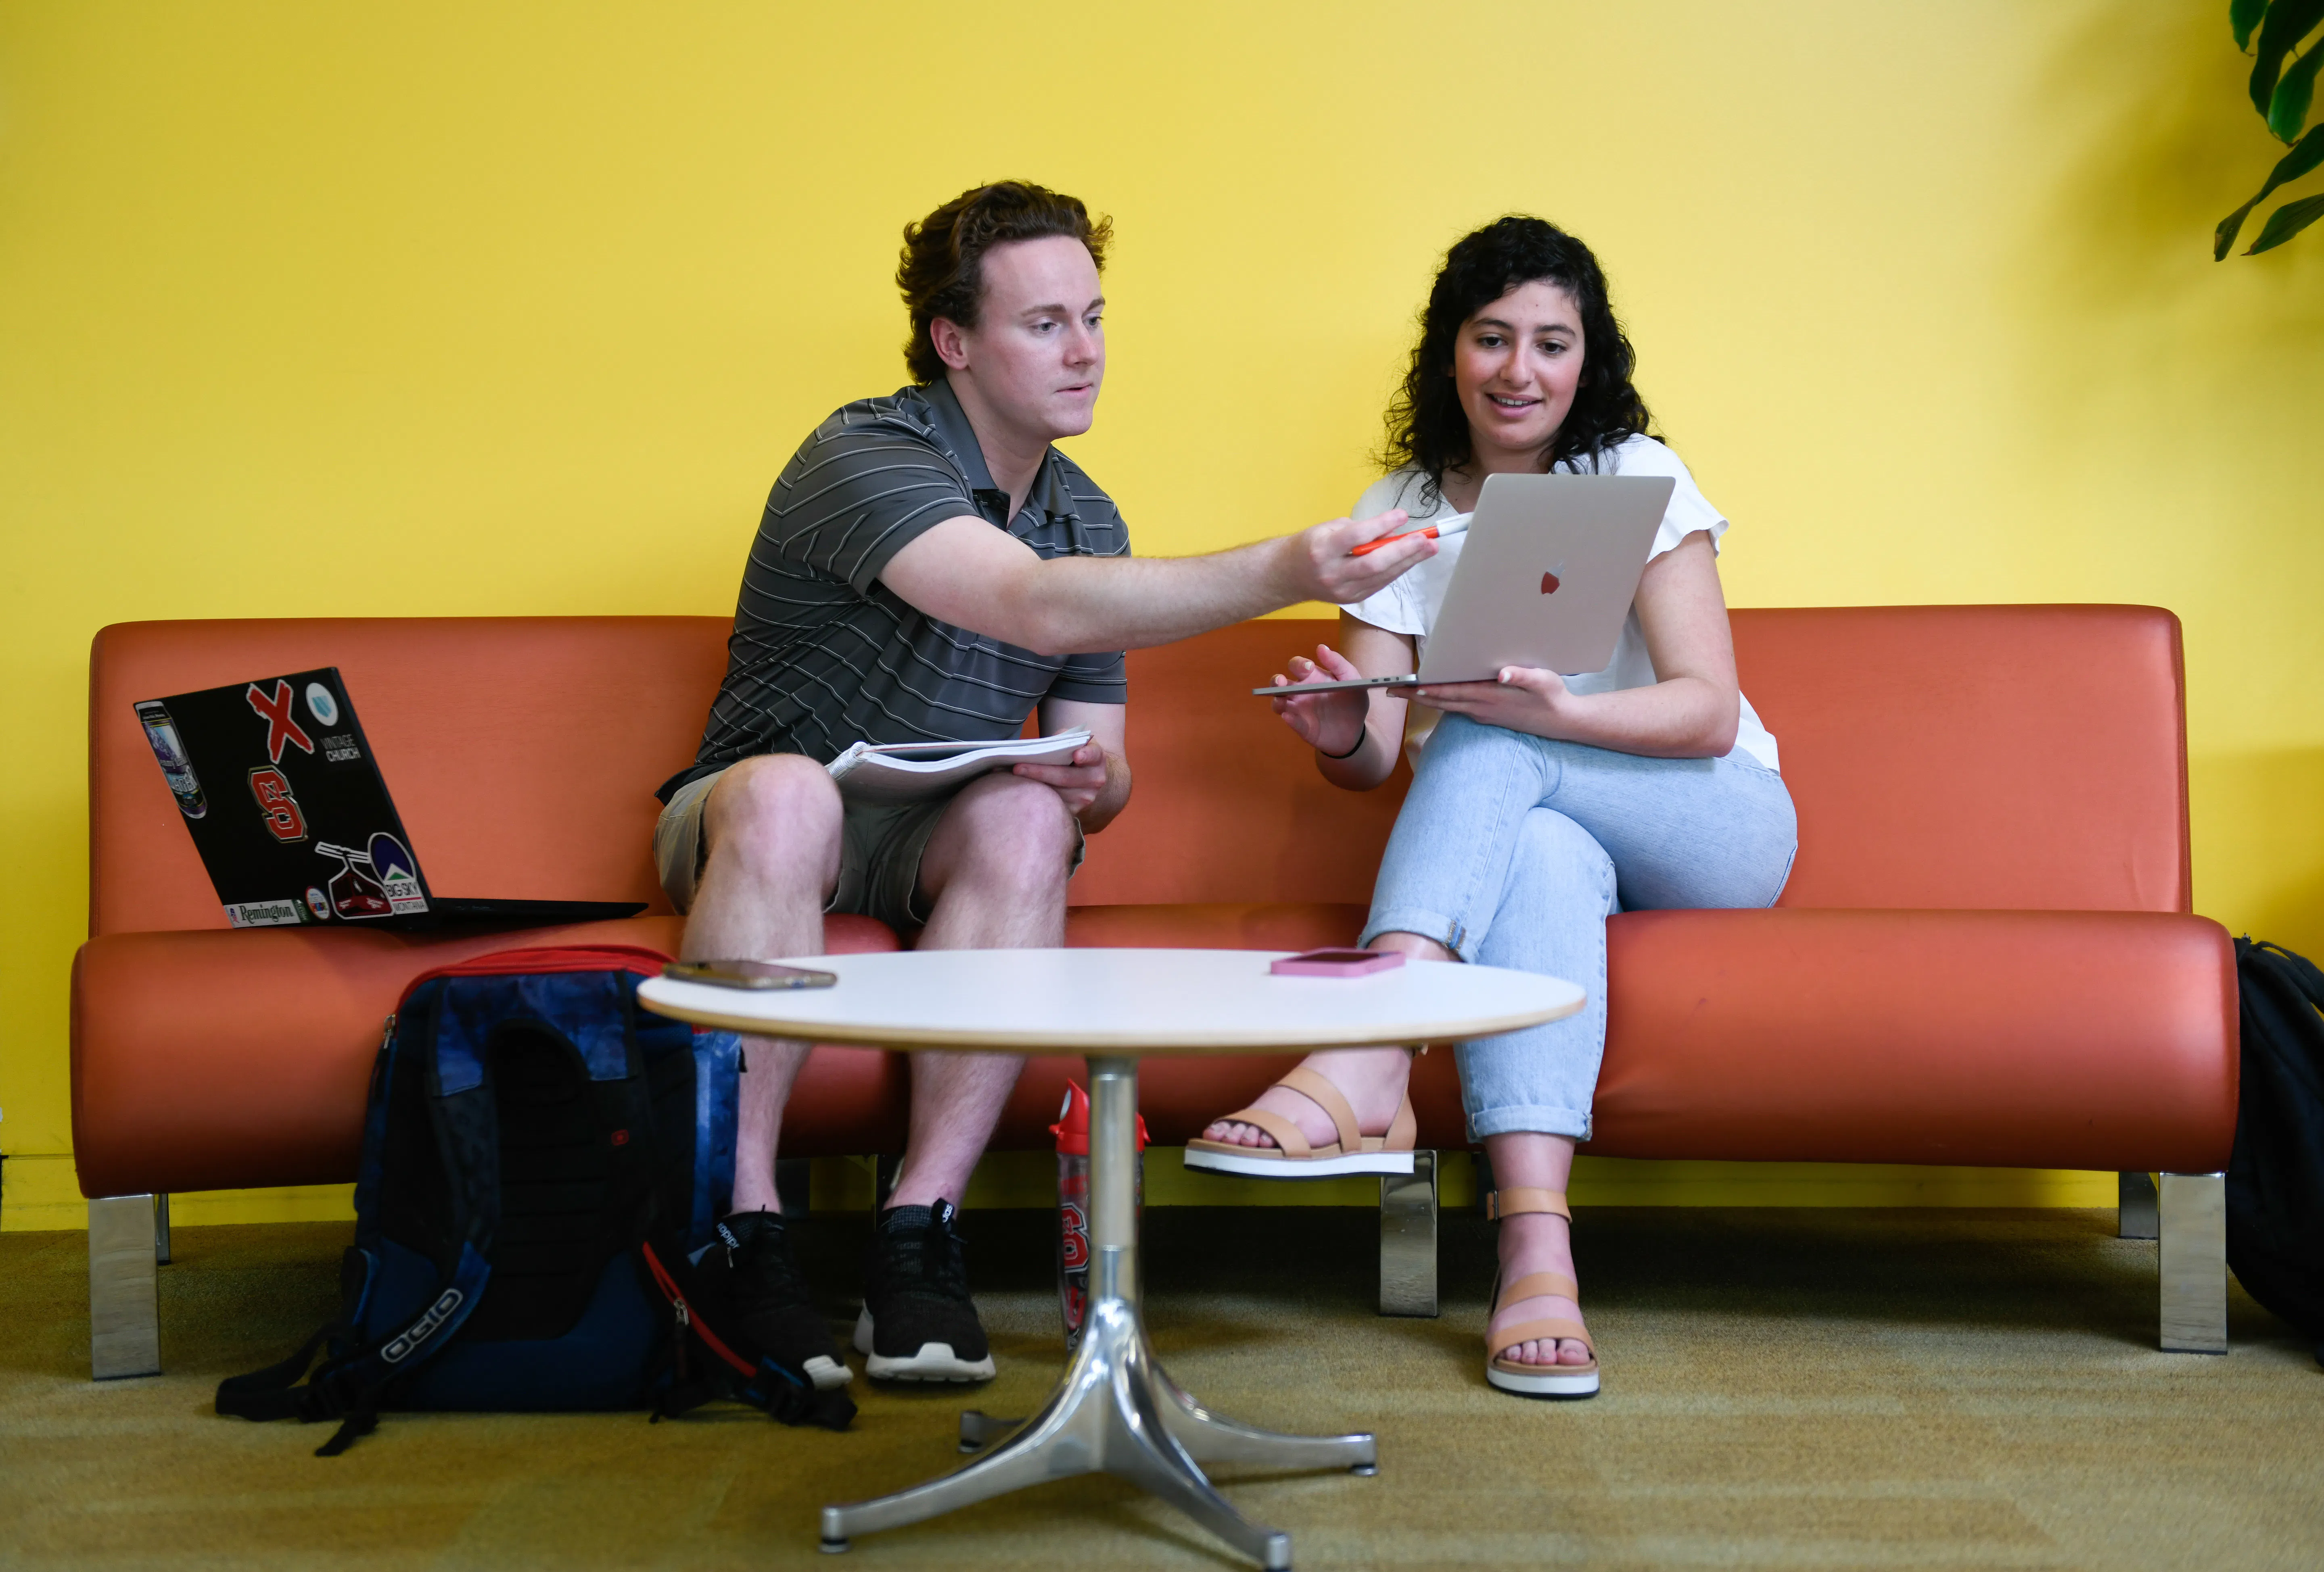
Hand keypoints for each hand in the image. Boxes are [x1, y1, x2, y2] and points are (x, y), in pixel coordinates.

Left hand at [1013, 742, 1110, 815]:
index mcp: (1097, 758)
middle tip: (1017, 768)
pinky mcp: (1076, 811)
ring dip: (1034, 787)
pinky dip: (1037, 798)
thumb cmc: (1073, 754)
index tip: (1076, 755)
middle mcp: (1095, 779)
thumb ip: (1062, 738)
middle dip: (1040, 772)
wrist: (1088, 776)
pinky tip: (1022, 792)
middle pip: (1066, 777)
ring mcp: (1087, 797)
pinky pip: (1053, 805)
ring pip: (1057, 794)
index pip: (1093, 755)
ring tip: (1014, 779)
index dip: (1086, 755)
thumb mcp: (1073, 742)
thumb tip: (1045, 745)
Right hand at [1269, 645, 1371, 755]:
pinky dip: (1289, 719)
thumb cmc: (1352, 701)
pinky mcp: (1300, 725)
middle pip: (1280, 682)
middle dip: (1277, 680)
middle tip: (1281, 682)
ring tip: (1282, 700)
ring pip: (1278, 702)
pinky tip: (1290, 717)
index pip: (1298, 666)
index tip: (1308, 667)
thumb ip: (1338, 664)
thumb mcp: (1351, 680)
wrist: (1356, 729)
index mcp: (1312, 677)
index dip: (1299, 664)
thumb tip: (1321, 647)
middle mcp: (1300, 691)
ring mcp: (1298, 709)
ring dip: (1276, 700)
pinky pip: (1291, 721)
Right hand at [1282, 509, 1434, 605]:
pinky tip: (1411, 559)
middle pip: (1373, 563)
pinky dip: (1396, 570)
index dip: (1382, 525)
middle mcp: (1332, 573)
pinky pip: (1379, 584)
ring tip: (1429, 548)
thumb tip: (1392, 530)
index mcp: (1322, 549)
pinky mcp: (1351, 599)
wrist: (1289, 576)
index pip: (1356, 537)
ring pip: (1381, 576)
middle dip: (1403, 550)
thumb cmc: (1312, 545)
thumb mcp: (1329, 528)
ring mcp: (1342, 590)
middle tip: (1426, 539)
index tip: (1403, 515)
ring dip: (1408, 562)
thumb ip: (1359, 530)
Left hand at [1413, 665, 1573, 735]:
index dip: (1428, 689)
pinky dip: (1441, 703)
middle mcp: (1482, 708)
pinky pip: (1457, 709)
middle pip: (1441, 702)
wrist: (1563, 722)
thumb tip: (1501, 673)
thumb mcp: (1543, 680)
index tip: (1407, 686)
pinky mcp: (1488, 716)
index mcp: (1491, 697)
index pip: (1451, 692)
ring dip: (1425, 700)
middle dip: (1415, 696)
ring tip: (1404, 692)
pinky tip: (1434, 697)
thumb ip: (1522, 674)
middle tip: (1390, 689)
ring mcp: (1483, 714)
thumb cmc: (1553, 697)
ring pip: (1447, 707)